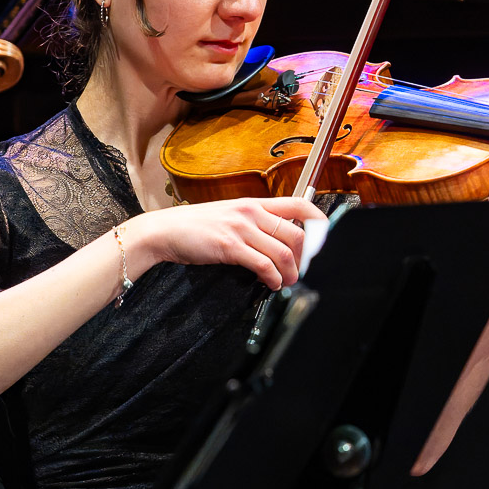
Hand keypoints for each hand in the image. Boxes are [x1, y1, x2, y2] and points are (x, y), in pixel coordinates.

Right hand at [128, 194, 327, 290]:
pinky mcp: (230, 246)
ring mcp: (241, 228)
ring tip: (288, 282)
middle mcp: (251, 212)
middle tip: (302, 271)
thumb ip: (253, 222)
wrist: (164, 231)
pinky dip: (274, 279)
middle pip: (297, 233)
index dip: (319, 221)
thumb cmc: (194, 226)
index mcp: (254, 203)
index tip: (324, 239)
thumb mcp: (228, 215)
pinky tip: (272, 285)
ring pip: (284, 252)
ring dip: (292, 272)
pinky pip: (264, 265)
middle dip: (306, 258)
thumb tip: (276, 240)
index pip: (299, 204)